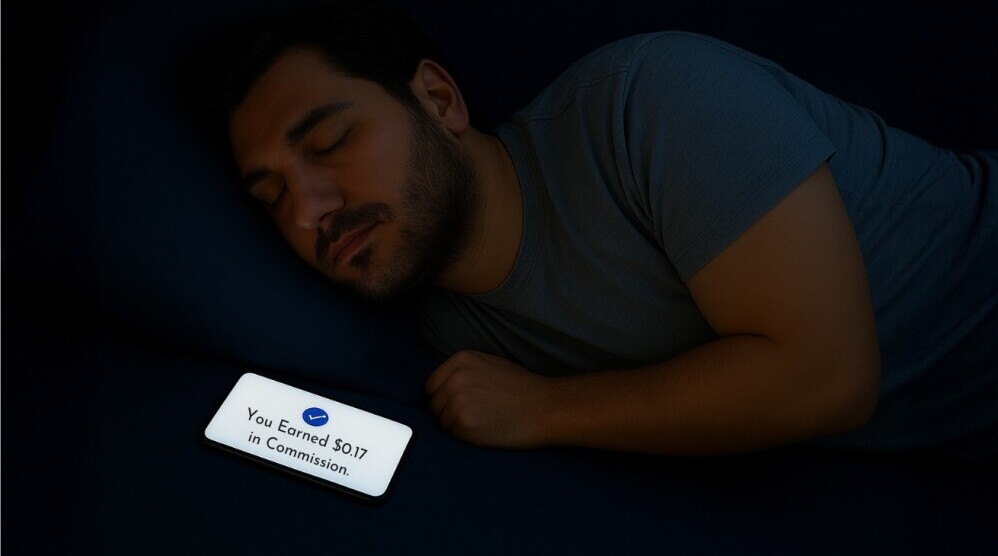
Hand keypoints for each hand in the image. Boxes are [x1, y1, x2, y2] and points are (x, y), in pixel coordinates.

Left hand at [425, 350, 553, 448]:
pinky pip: (454, 436)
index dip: (443, 398)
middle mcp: (455, 379)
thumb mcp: (489, 364)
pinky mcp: (466, 424)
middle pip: (434, 406)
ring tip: (485, 420)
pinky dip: (468, 437)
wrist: (546, 407)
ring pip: (443, 423)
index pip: (431, 386)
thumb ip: (463, 371)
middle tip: (476, 415)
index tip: (458, 404)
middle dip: (449, 413)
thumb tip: (441, 386)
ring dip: (458, 427)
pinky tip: (488, 429)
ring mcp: (459, 402)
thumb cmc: (522, 387)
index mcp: (460, 360)